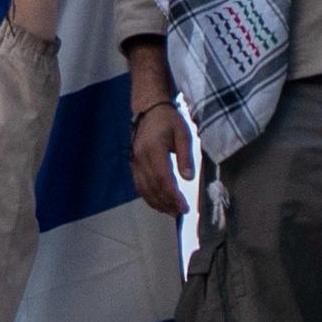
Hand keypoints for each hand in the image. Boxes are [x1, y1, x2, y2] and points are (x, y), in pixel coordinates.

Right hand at [128, 93, 193, 215]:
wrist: (148, 109)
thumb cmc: (168, 120)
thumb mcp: (183, 133)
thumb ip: (186, 156)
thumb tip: (188, 178)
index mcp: (153, 149)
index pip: (163, 178)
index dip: (173, 195)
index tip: (184, 207)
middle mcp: (141, 158)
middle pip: (153, 187)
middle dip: (167, 203)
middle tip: (180, 212)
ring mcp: (135, 162)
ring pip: (144, 189)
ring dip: (157, 203)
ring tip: (171, 211)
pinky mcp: (133, 164)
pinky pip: (139, 185)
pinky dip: (149, 197)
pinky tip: (159, 202)